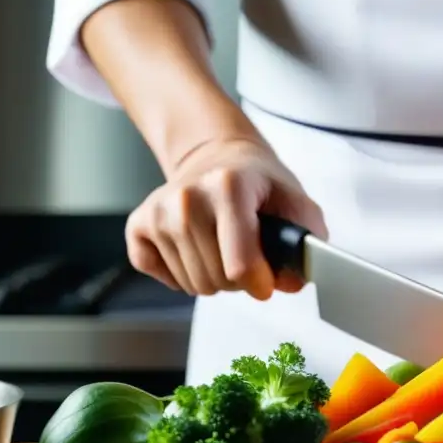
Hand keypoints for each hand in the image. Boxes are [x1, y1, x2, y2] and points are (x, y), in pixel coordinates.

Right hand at [125, 138, 326, 299]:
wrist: (219, 158)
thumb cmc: (259, 187)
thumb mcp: (297, 206)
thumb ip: (304, 247)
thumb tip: (288, 283)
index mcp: (229, 187)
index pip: (240, 266)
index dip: (259, 283)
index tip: (266, 279)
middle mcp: (187, 197)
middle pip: (217, 280)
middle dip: (237, 280)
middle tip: (244, 255)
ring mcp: (159, 211)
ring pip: (192, 284)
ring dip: (213, 278)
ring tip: (222, 249)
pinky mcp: (139, 225)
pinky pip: (163, 278)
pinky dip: (182, 276)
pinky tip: (195, 251)